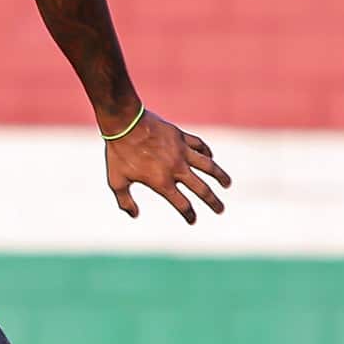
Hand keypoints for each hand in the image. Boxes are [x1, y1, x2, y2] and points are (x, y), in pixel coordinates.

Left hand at [103, 110, 230, 223]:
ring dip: (220, 176)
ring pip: (208, 166)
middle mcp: (176, 168)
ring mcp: (181, 151)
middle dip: (213, 202)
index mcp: (161, 182)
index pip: (182, 204)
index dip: (189, 215)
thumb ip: (125, 200)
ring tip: (227, 184)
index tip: (192, 220)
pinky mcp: (181, 136)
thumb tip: (134, 215)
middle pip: (202, 189)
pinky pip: (199, 145)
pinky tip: (210, 157)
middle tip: (220, 210)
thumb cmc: (118, 153)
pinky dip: (207, 152)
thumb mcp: (116, 180)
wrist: (124, 122)